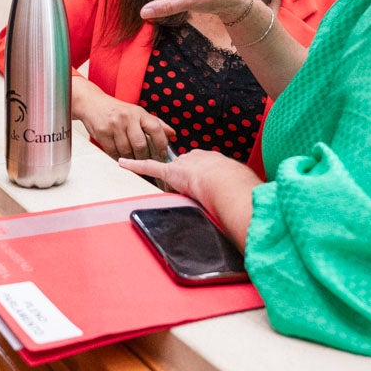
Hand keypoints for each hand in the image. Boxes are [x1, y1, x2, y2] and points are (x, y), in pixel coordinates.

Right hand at [72, 75, 175, 159]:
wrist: (92, 104)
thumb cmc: (117, 111)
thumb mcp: (137, 112)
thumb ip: (155, 123)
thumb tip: (172, 134)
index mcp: (139, 112)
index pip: (155, 128)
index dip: (161, 144)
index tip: (163, 155)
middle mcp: (127, 118)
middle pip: (140, 145)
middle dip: (145, 158)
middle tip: (148, 165)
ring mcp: (114, 126)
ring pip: (127, 151)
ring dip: (132, 161)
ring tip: (135, 163)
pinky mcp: (102, 133)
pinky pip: (113, 152)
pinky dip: (119, 159)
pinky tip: (122, 159)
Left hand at [118, 149, 260, 248]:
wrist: (228, 183)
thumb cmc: (240, 188)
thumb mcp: (243, 190)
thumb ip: (239, 197)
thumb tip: (248, 212)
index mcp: (217, 162)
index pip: (205, 167)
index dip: (202, 177)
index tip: (203, 184)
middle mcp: (199, 158)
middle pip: (187, 168)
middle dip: (188, 180)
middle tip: (193, 192)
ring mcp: (184, 164)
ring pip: (173, 173)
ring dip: (171, 183)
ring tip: (171, 190)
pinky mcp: (170, 171)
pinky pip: (149, 167)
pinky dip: (135, 165)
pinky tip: (122, 163)